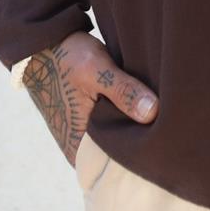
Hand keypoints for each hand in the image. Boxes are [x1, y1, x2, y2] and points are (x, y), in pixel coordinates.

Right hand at [22, 31, 158, 166]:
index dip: (142, 152)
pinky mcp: (87, 121)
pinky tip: (141, 103)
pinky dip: (124, 116)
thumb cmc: (66, 57)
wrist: (43, 44)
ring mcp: (82, 136)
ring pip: (116, 137)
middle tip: (166, 121)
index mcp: (77, 149)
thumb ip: (123, 91)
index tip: (165, 136)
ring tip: (156, 111)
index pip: (118, 166)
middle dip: (140, 138)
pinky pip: (112, 125)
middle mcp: (78, 149)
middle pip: (119, 153)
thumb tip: (152, 112)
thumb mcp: (96, 69)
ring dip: (132, 124)